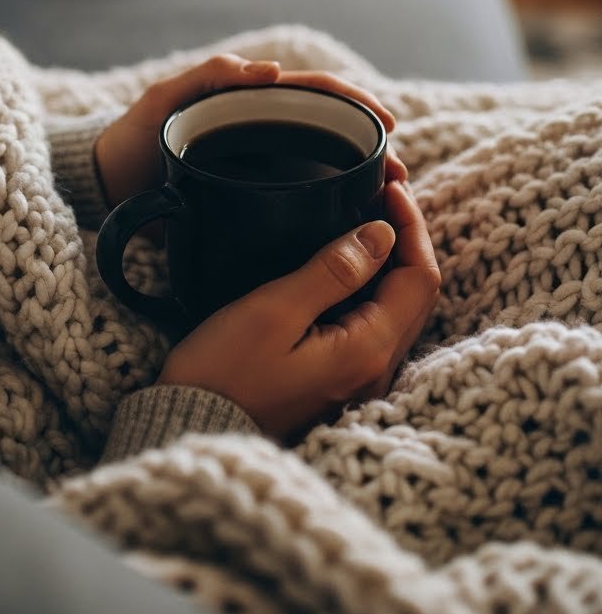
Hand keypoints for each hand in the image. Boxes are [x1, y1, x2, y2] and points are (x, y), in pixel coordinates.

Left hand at [94, 54, 405, 210]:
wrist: (103, 191)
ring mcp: (260, 171)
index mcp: (251, 102)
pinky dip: (327, 210)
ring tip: (385, 202)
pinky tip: (347, 229)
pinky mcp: (251, 205)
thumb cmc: (131, 137)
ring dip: (357, 181)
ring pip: (320, 169)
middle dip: (370, 149)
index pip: (316, 94)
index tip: (388, 124)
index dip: (356, 104)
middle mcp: (262, 134)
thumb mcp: (164, 100)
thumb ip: (208, 77)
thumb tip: (270, 70)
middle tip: (398, 177)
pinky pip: (298, 202)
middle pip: (330, 134)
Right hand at [157, 181, 440, 440]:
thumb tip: (381, 234)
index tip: (390, 187)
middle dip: (407, 237)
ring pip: (398, 307)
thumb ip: (333, 271)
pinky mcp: (337, 379)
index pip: (420, 277)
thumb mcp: (276, 310)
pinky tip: (347, 261)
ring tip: (368, 215)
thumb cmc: (224, 372)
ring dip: (392, 260)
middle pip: (416, 292)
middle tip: (384, 192)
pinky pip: (374, 323)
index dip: (412, 226)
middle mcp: (374, 370)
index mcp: (367, 350)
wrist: (192, 426)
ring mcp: (358, 378)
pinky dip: (372, 285)